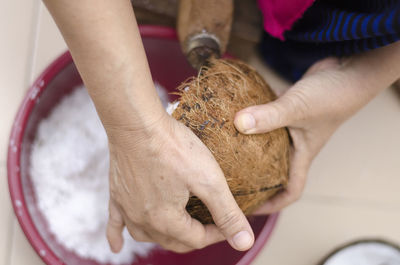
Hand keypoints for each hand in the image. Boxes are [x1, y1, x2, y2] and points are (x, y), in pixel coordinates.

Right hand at [106, 113, 254, 252]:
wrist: (136, 123)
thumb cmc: (173, 147)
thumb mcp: (208, 179)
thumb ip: (227, 213)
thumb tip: (244, 243)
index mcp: (166, 221)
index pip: (197, 239)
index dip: (217, 234)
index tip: (228, 221)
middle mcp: (143, 221)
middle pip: (173, 241)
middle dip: (195, 236)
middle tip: (210, 223)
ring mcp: (126, 208)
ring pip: (146, 236)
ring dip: (164, 237)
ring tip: (177, 233)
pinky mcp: (116, 194)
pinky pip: (114, 224)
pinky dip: (117, 237)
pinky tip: (116, 246)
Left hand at [234, 57, 386, 213]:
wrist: (349, 69)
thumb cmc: (333, 95)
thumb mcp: (298, 108)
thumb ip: (269, 116)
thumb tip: (238, 124)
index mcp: (302, 155)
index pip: (291, 191)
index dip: (273, 205)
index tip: (249, 209)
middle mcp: (296, 145)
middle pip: (274, 171)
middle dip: (254, 178)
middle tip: (228, 179)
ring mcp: (291, 127)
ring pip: (267, 144)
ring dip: (249, 147)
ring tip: (224, 150)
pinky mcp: (287, 110)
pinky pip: (266, 120)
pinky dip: (252, 120)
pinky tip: (234, 116)